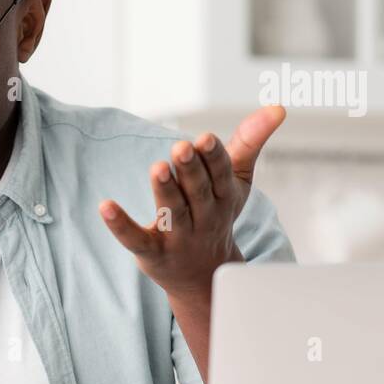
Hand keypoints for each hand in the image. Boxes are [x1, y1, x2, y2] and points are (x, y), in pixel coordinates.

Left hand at [97, 104, 285, 296]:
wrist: (204, 276)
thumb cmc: (217, 215)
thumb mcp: (236, 181)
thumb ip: (249, 143)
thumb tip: (278, 108)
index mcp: (224, 197)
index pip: (220, 174)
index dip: (213, 157)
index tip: (205, 138)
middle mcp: (204, 217)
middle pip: (198, 192)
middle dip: (190, 170)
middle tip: (180, 147)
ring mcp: (178, 237)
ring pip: (173, 213)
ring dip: (165, 191)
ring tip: (157, 169)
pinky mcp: (152, 252)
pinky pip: (136, 239)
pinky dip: (120, 225)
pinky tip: (105, 206)